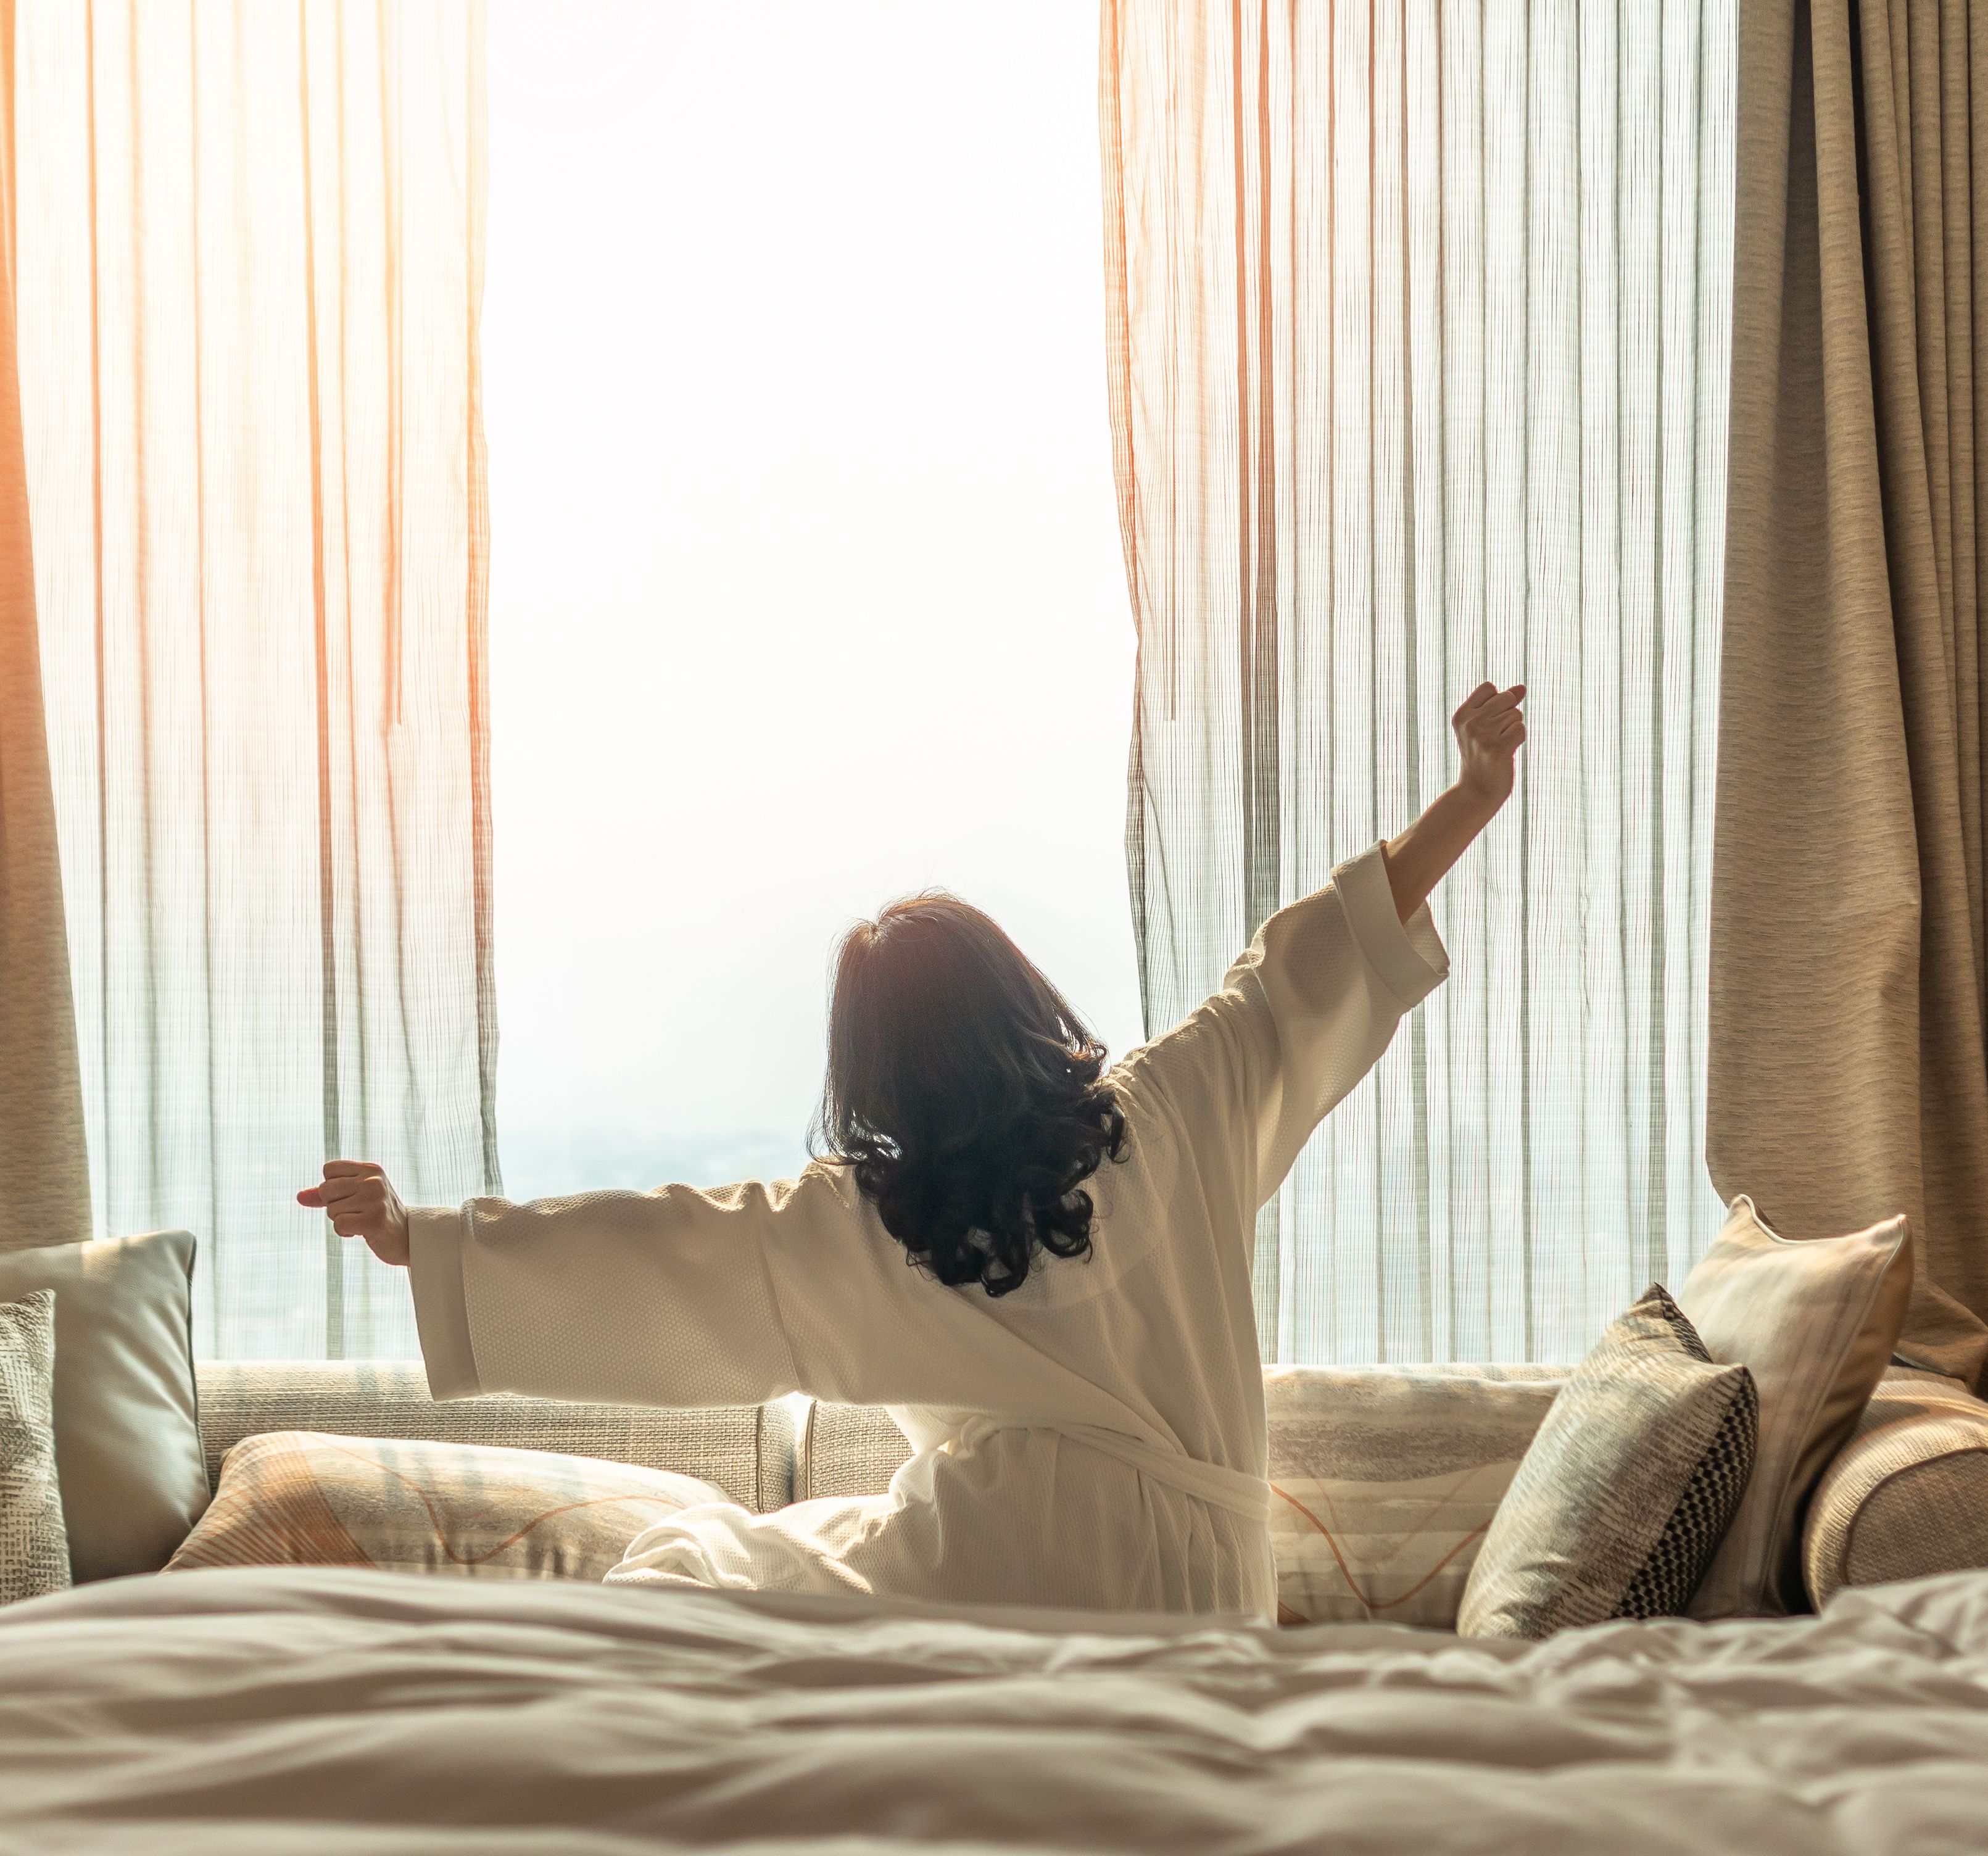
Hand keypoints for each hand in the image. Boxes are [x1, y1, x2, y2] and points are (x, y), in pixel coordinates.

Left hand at [297, 1161, 410, 1267]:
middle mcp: (373, 1180)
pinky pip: (339, 1224)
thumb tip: (299, 1197)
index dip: (332, 1186)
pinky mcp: (374, 1220)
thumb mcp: (356, 1196)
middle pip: (326, 1189)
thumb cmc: (378, 1215)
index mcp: (370, 1169)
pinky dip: (345, 1232)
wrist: (407, 1237)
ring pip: (331, 1210)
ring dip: (341, 1220)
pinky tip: (361, 1232)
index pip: (329, 1169)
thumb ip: (327, 1195)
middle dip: (333, 1205)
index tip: (350, 1196)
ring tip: (361, 1221)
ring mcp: (375, 1199)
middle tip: (355, 1211)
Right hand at [1451, 682, 1525, 811]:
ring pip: (1515, 715)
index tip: (1489, 721)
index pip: (1489, 687)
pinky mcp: (1497, 750)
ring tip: (1500, 746)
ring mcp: (1482, 737)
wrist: (1477, 791)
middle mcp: (1469, 724)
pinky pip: (1520, 730)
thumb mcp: (1485, 727)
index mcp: (1461, 715)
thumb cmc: (1483, 756)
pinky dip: (1519, 740)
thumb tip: (1522, 687)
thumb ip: (1502, 704)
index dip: (1497, 701)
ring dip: (1513, 730)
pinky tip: (1507, 752)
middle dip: (1509, 715)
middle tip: (1496, 736)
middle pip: (1506, 699)